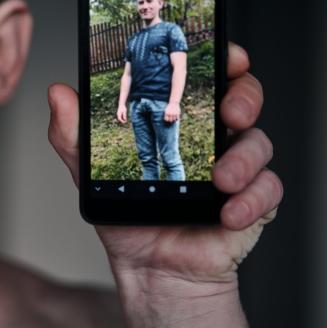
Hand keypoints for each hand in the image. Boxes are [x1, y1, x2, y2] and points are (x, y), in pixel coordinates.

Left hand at [47, 42, 282, 289]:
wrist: (149, 269)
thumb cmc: (130, 215)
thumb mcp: (90, 172)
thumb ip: (73, 133)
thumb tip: (58, 93)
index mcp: (182, 119)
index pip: (209, 77)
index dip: (225, 60)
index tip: (228, 57)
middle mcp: (216, 138)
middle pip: (246, 98)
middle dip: (244, 98)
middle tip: (231, 112)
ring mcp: (239, 169)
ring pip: (260, 144)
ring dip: (244, 158)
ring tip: (220, 179)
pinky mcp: (253, 203)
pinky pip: (268, 190)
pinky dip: (252, 200)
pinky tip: (229, 213)